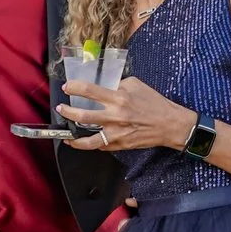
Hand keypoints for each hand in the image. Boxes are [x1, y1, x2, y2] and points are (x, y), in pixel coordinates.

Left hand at [58, 76, 195, 153]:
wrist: (169, 124)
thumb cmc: (154, 103)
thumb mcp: (136, 85)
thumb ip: (117, 85)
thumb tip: (103, 86)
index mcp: (118, 98)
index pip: (89, 91)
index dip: (74, 88)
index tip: (67, 88)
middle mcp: (114, 116)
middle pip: (82, 116)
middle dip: (67, 112)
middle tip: (61, 109)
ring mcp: (116, 133)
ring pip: (87, 139)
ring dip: (72, 137)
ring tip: (66, 134)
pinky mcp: (119, 145)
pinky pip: (99, 146)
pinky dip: (90, 144)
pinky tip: (84, 141)